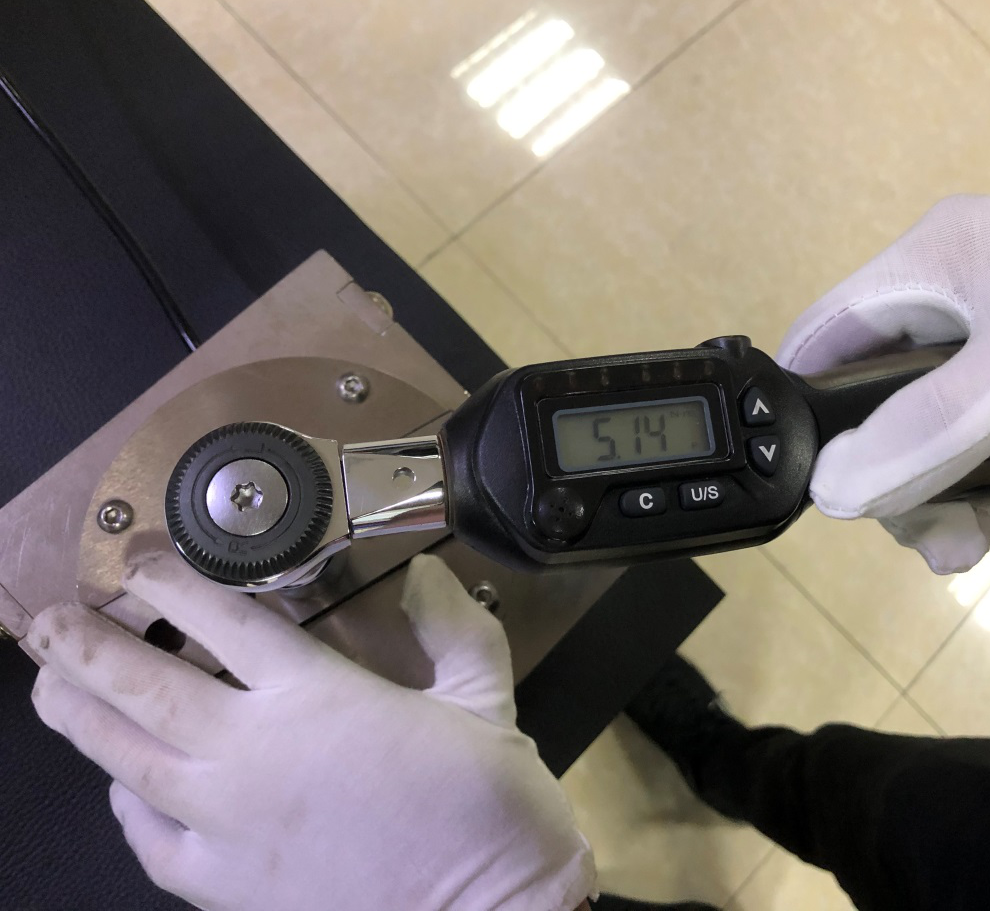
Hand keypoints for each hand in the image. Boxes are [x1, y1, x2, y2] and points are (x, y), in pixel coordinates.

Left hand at [28, 552, 593, 910]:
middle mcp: (254, 751)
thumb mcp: (486, 699)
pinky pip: (150, 841)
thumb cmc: (490, 807)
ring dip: (78, 717)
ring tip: (47, 686)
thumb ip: (455, 627)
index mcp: (316, 695)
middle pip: (144, 684)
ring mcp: (230, 822)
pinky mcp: (227, 885)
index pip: (221, 620)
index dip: (170, 583)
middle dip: (85, 646)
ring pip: (128, 758)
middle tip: (48, 620)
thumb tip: (425, 575)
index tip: (140, 562)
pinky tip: (122, 791)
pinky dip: (127, 808)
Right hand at [778, 196, 989, 571]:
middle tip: (956, 545)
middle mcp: (955, 296)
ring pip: (944, 441)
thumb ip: (924, 435)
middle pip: (884, 410)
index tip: (833, 489)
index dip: (812, 413)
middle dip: (923, 485)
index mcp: (934, 263)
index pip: (828, 334)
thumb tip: (829, 491)